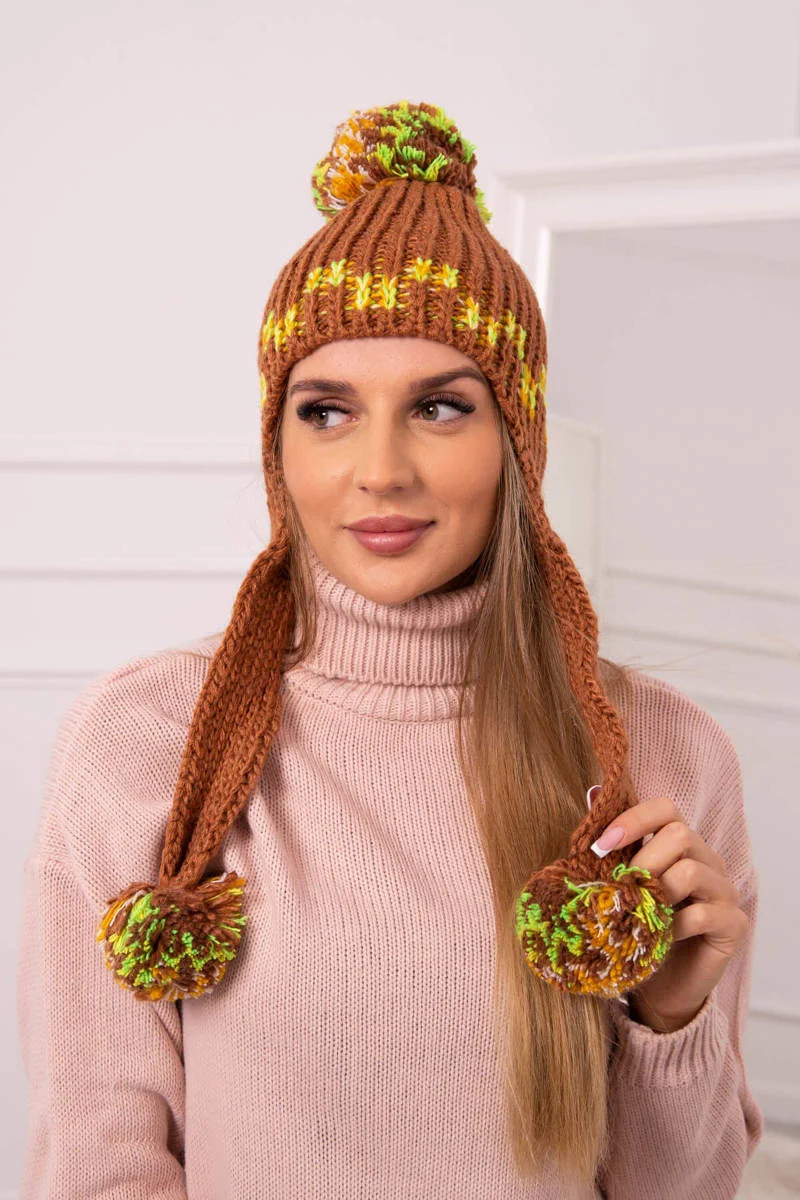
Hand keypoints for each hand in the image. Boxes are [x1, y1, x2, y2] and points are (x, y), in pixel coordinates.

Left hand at [591, 796, 749, 1032]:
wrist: (658, 986)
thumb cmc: (637, 929)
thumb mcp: (621, 886)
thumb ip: (613, 847)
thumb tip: (592, 796)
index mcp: (682, 845)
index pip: (666, 809)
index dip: (633, 819)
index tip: (601, 845)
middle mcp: (708, 862)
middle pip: (681, 834)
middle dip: (643, 860)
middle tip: (622, 888)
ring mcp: (724, 892)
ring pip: (690, 871)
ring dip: (656, 893)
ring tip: (639, 914)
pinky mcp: (733, 925)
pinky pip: (702, 914)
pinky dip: (673, 925)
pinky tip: (659, 939)